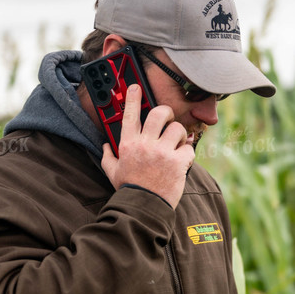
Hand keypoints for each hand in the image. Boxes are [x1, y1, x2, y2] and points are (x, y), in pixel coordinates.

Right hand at [101, 85, 194, 209]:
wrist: (143, 206)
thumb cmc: (129, 189)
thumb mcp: (112, 171)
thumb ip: (108, 156)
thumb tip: (106, 145)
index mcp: (128, 144)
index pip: (129, 114)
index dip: (132, 97)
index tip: (135, 87)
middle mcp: (145, 144)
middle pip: (159, 113)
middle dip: (166, 112)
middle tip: (168, 119)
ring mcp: (162, 152)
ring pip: (177, 128)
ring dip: (179, 135)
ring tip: (176, 144)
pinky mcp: (178, 162)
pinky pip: (188, 148)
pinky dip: (188, 153)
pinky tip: (182, 160)